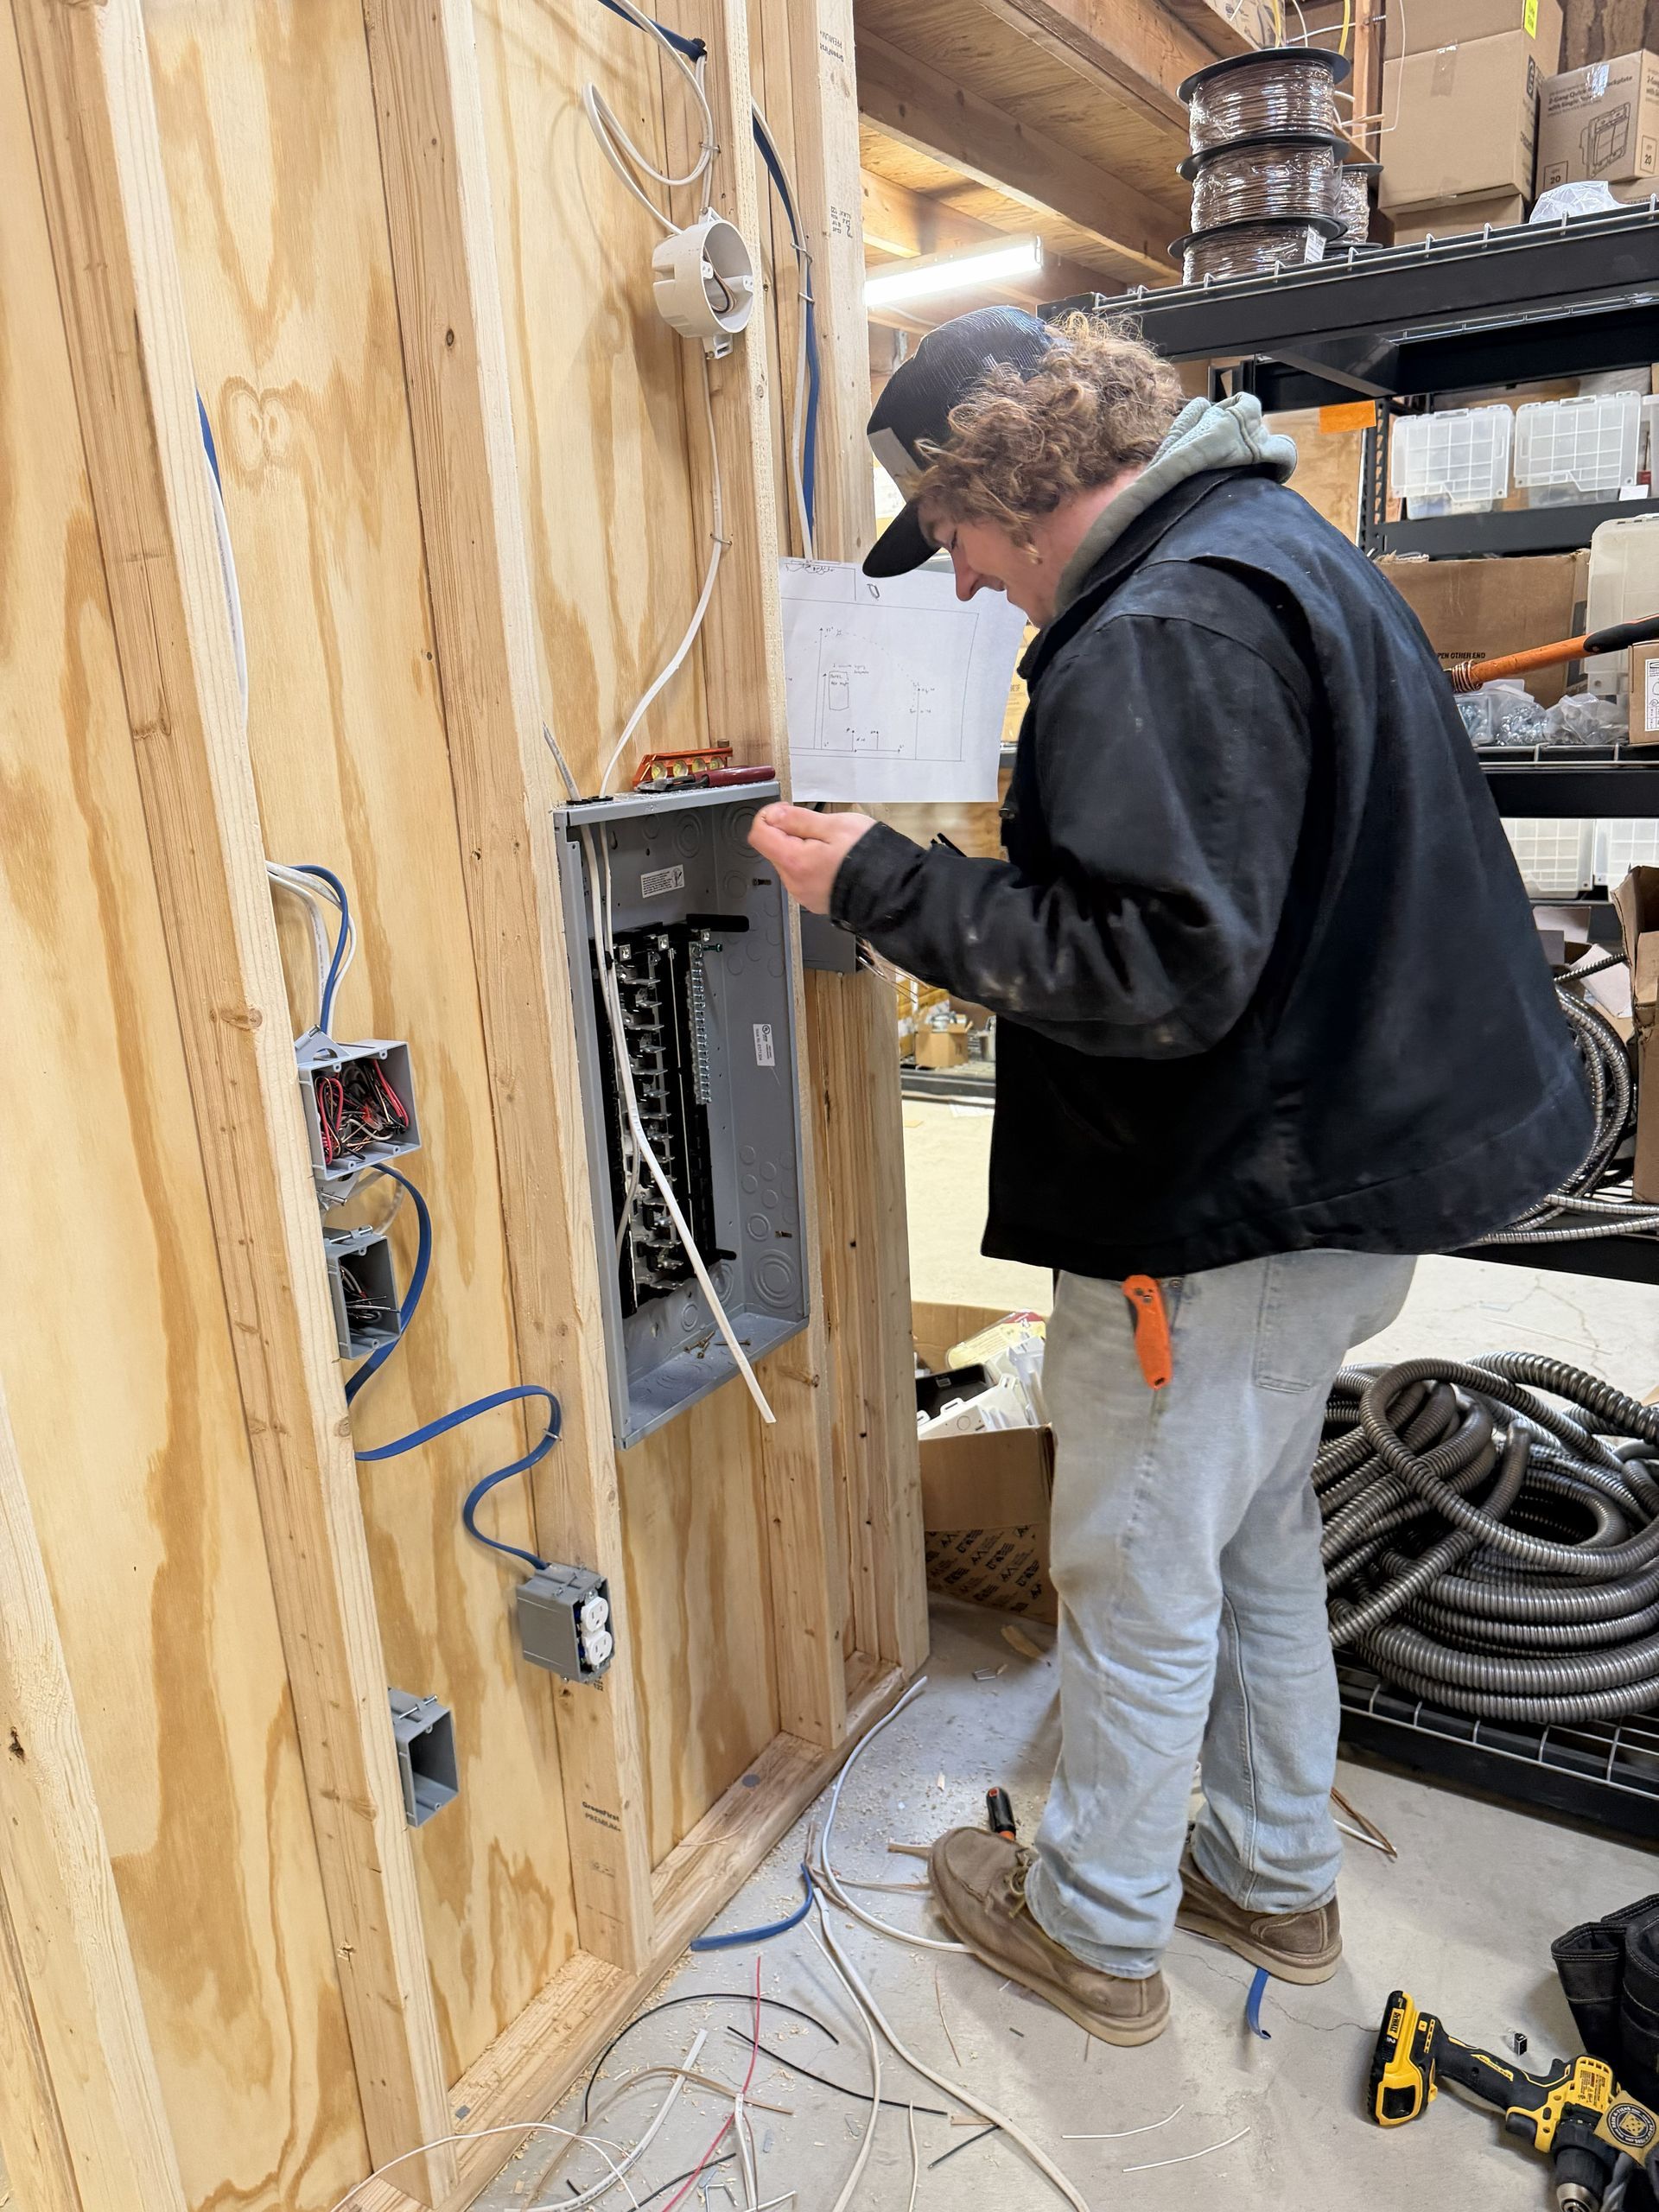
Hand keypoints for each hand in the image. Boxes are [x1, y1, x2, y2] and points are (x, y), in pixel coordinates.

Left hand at [748, 803, 875, 914]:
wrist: (892, 890)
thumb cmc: (869, 858)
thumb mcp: (835, 825)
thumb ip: (798, 819)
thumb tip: (773, 815)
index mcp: (795, 861)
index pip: (758, 834)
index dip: (769, 816)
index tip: (787, 811)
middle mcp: (793, 882)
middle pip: (773, 848)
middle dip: (789, 832)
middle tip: (818, 827)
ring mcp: (803, 894)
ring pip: (788, 862)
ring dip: (801, 848)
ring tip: (830, 845)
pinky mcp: (814, 899)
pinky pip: (802, 876)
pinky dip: (811, 864)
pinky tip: (832, 860)